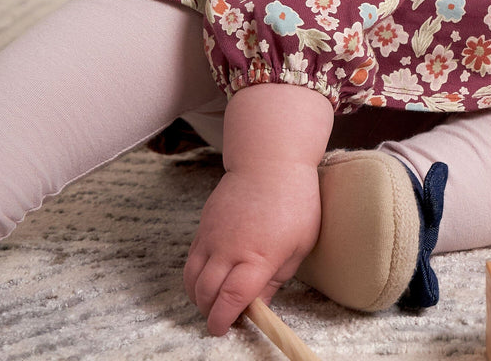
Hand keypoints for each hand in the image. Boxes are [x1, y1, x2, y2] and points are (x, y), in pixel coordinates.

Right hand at [183, 158, 321, 334]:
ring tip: (214, 301)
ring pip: (191, 278)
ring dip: (198, 297)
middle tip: (223, 318)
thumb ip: (276, 280)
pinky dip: (194, 276)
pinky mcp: (204, 225)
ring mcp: (212, 235)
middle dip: (210, 313)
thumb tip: (258, 306)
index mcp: (258, 255)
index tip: (224, 329)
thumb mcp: (299, 244)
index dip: (223, 319)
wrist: (271, 161)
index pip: (231, 298)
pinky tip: (210, 278)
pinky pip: (191, 258)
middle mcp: (229, 247)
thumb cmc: (295, 201)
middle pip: (206, 293)